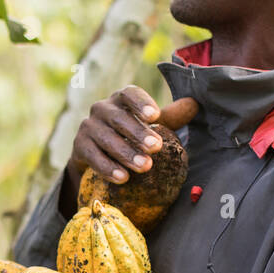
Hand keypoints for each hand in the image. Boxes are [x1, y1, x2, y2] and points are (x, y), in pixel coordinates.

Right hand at [67, 85, 198, 185]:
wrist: (96, 154)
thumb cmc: (129, 136)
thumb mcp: (150, 126)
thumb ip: (171, 117)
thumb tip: (194, 103)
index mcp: (121, 99)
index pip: (129, 94)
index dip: (141, 103)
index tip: (155, 116)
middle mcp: (101, 108)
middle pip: (119, 118)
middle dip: (138, 133)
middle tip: (156, 148)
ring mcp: (88, 127)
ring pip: (106, 139)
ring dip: (125, 153)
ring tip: (145, 167)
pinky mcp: (79, 146)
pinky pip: (92, 156)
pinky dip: (107, 168)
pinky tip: (122, 179)